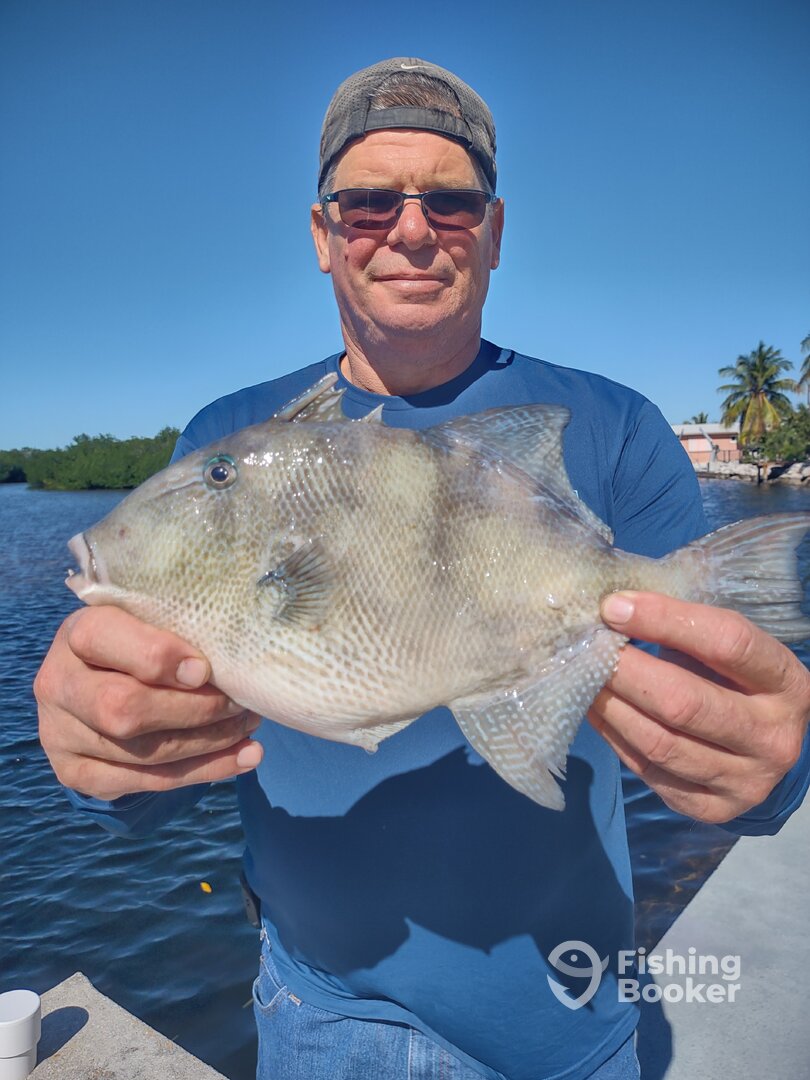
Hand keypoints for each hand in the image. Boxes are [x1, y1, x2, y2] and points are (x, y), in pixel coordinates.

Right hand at [35, 606, 263, 800]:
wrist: (98, 684)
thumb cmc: (140, 641)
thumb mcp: (152, 620)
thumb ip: (179, 627)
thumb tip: (236, 654)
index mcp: (75, 633)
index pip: (104, 639)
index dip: (158, 656)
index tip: (205, 669)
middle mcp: (57, 684)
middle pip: (123, 708)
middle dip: (195, 709)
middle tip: (240, 702)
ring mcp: (60, 734)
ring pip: (142, 751)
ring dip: (208, 742)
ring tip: (248, 726)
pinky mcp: (76, 773)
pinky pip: (146, 782)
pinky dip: (204, 770)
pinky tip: (242, 757)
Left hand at [588, 592, 809, 823]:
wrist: (768, 746)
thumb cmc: (737, 681)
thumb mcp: (728, 648)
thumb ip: (683, 629)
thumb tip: (613, 611)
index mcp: (786, 682)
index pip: (727, 643)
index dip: (665, 620)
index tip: (614, 607)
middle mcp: (773, 736)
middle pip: (685, 702)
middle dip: (626, 672)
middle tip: (588, 651)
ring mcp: (746, 780)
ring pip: (661, 744)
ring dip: (612, 709)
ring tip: (585, 680)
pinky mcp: (714, 810)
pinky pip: (651, 774)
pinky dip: (616, 739)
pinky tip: (597, 713)